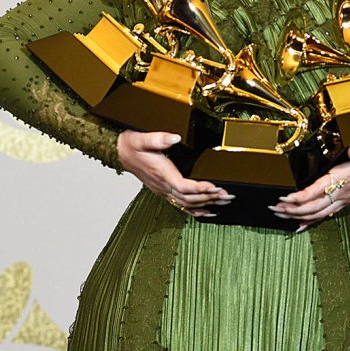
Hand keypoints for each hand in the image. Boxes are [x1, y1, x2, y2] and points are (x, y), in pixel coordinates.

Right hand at [117, 130, 233, 218]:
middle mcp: (163, 185)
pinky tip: (208, 212)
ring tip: (224, 201)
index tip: (215, 186)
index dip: (200, 188)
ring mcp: (164, 191)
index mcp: (162, 173)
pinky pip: (181, 206)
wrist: (121, 153)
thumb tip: (174, 137)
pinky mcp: (164, 191)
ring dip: (207, 203)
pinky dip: (196, 211)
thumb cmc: (132, 146)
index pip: (183, 186)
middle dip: (210, 197)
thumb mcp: (143, 138)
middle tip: (228, 195)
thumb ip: (158, 138)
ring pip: (188, 203)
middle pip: (190, 198)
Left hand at [269, 143, 349, 230]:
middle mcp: (341, 193)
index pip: (317, 191)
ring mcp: (343, 200)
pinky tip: (300, 226)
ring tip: (279, 215)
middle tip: (273, 208)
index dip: (299, 197)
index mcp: (343, 179)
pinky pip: (325, 215)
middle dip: (291, 209)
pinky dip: (311, 221)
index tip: (284, 197)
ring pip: (316, 213)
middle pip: (311, 207)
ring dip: (296, 216)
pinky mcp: (345, 202)